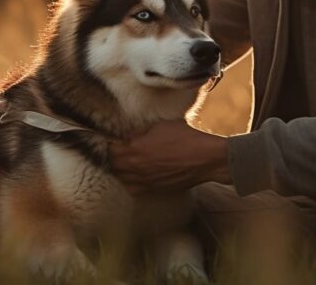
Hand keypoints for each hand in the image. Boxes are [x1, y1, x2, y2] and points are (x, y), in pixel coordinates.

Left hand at [109, 119, 230, 194]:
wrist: (205, 159)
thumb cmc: (185, 138)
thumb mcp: (160, 126)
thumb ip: (139, 132)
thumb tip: (128, 136)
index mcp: (134, 149)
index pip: (110, 148)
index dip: (110, 143)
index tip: (112, 139)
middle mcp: (135, 168)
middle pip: (112, 166)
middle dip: (113, 158)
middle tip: (118, 150)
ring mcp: (144, 181)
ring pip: (121, 179)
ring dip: (120, 171)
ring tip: (126, 163)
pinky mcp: (153, 190)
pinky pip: (133, 188)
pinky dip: (131, 182)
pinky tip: (137, 175)